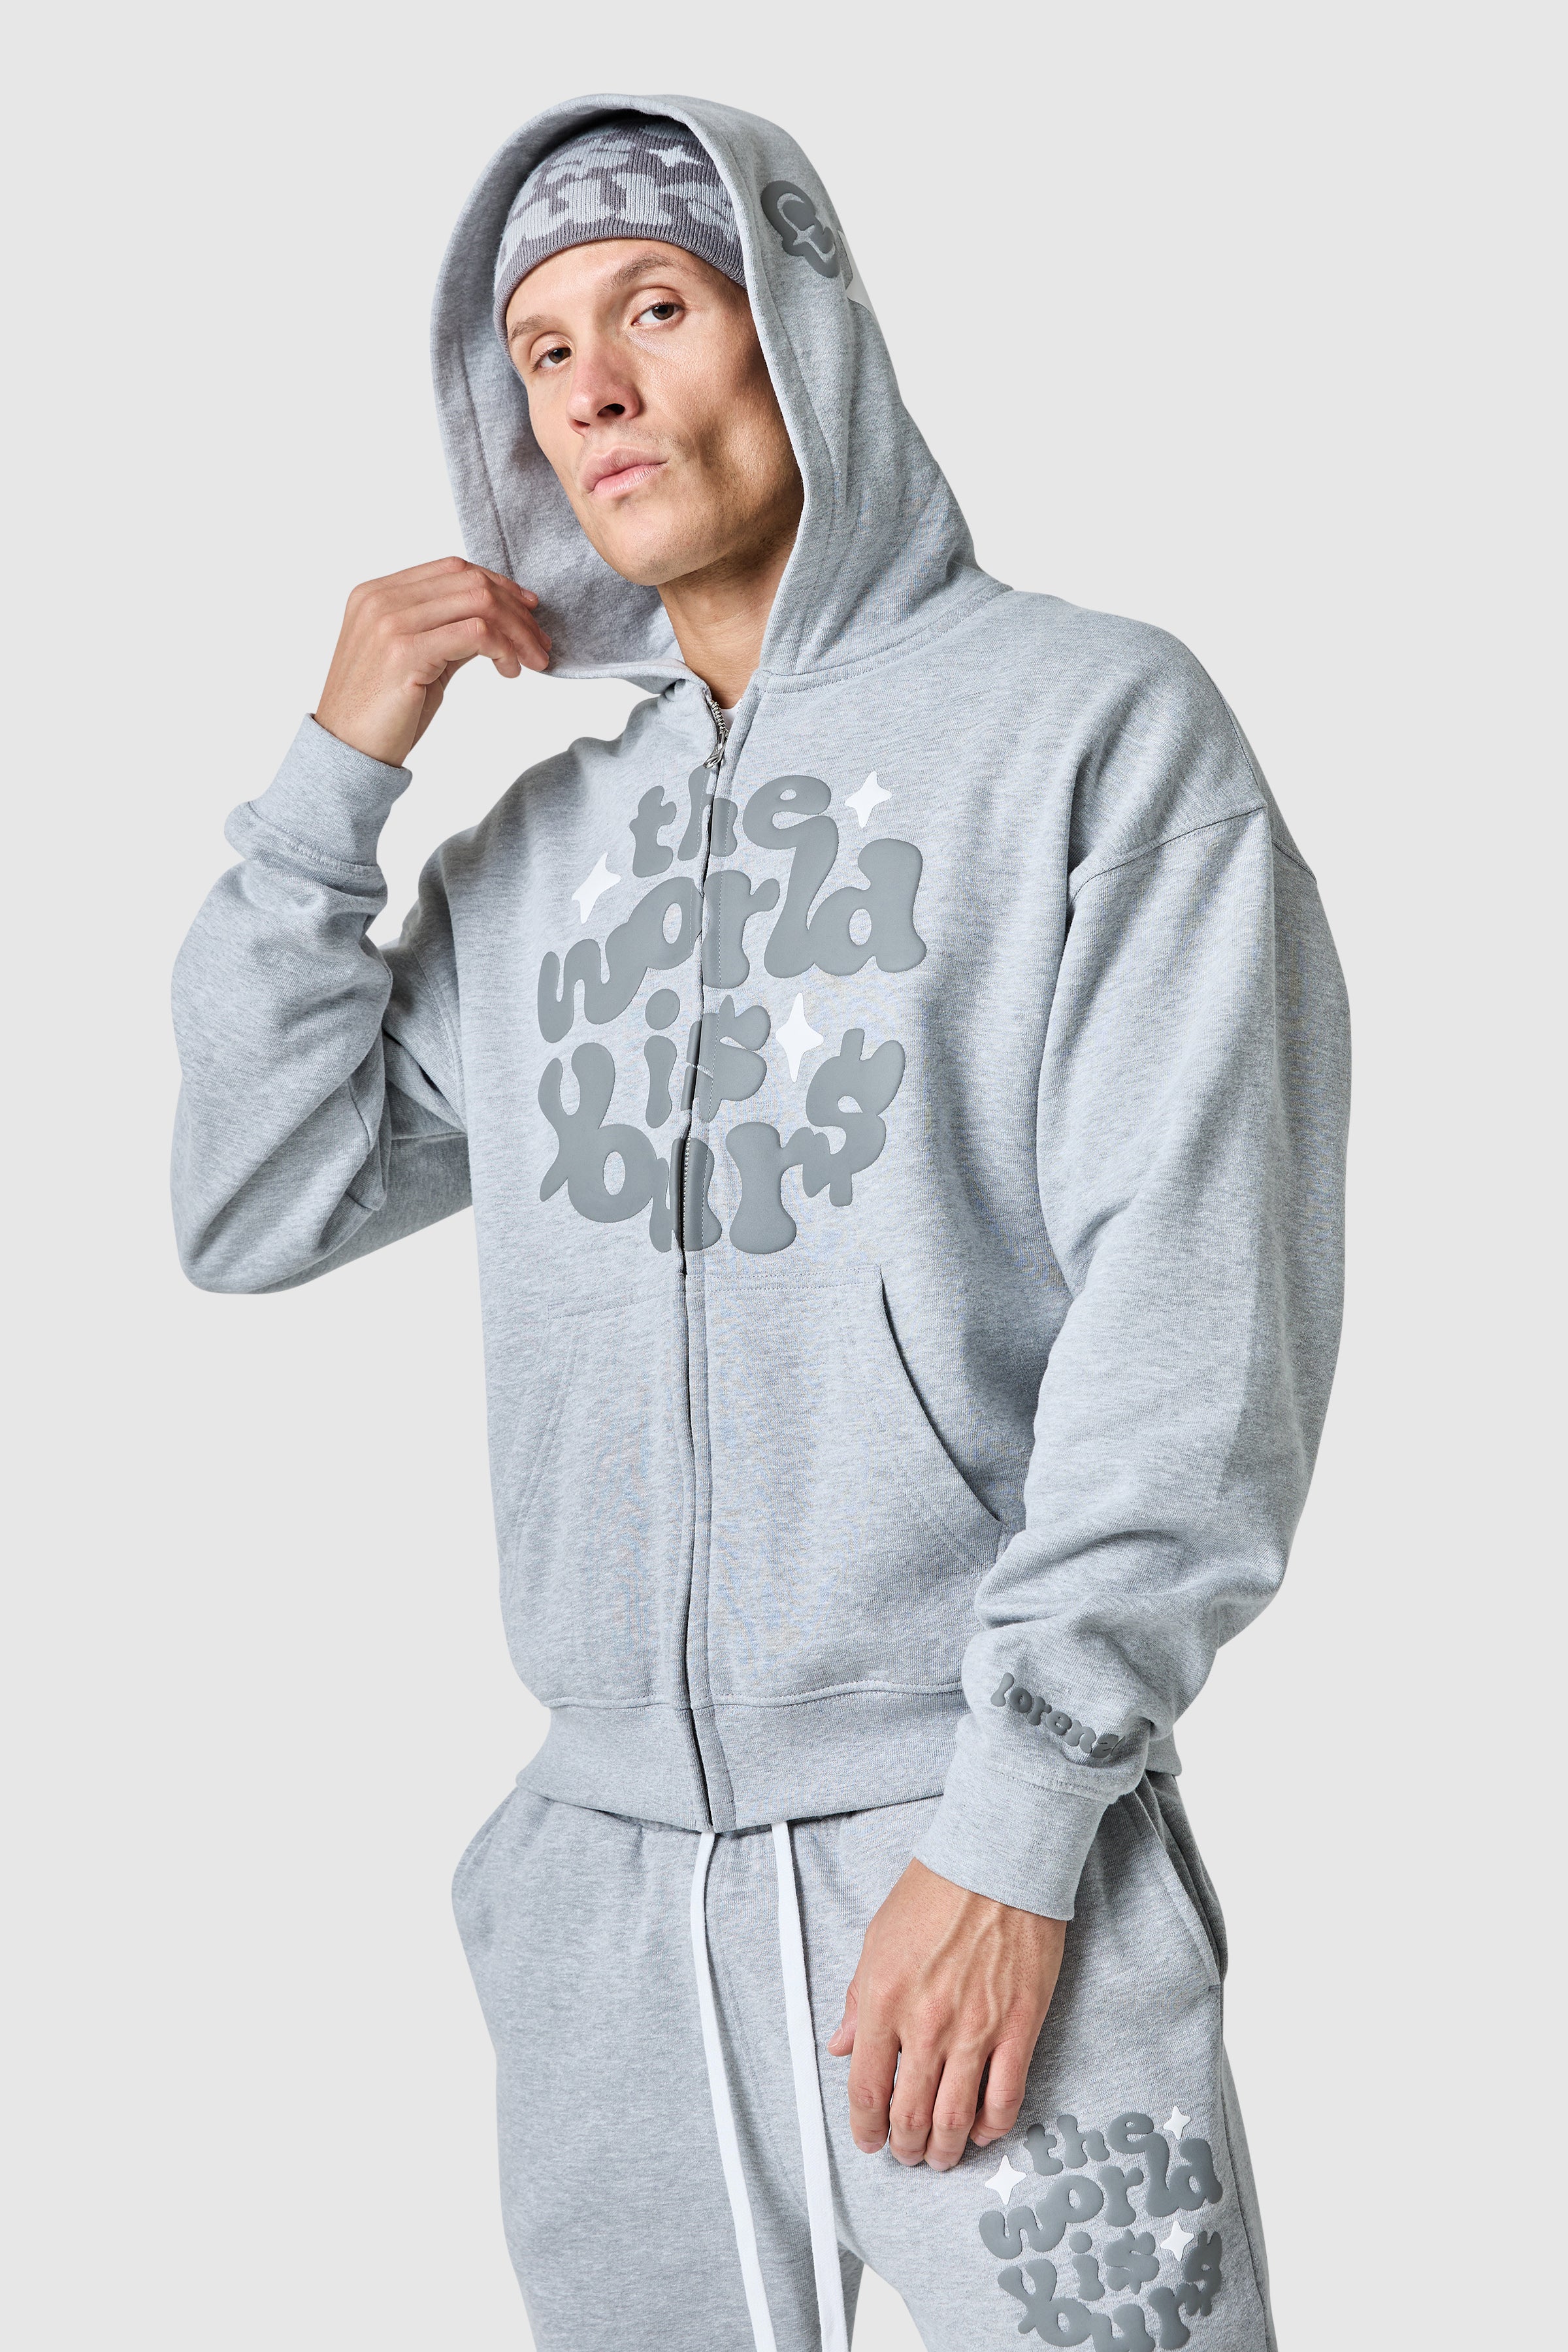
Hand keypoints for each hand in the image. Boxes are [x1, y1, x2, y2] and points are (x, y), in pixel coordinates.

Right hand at [314, 556, 550, 766]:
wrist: (347, 753)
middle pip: (470, 582)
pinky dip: (504, 648)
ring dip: (517, 631)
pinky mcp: (404, 652)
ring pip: (478, 603)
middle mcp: (381, 600)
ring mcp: (390, 623)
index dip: (498, 585)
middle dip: (516, 610)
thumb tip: (494, 624)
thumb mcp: (417, 661)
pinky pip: (475, 633)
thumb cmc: (381, 715)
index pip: (452, 569)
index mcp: (377, 593)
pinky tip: (509, 670)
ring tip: (532, 660)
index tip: (528, 610)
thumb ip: (446, 632)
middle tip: (539, 643)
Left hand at [827, 1857, 1064, 2171]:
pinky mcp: (1019, 2028)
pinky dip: (990, 2127)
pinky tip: (980, 2130)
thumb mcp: (877, 1938)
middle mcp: (926, 2024)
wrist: (997, 1863)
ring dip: (944, 2148)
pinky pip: (1004, 2098)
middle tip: (905, 2153)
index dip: (865, 2127)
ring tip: (939, 2155)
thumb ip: (856, 1998)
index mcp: (883, 2000)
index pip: (865, 2088)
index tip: (869, 2139)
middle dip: (904, 2146)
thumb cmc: (937, 1891)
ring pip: (954, 2118)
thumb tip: (841, 2043)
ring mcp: (976, 2030)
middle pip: (910, 2114)